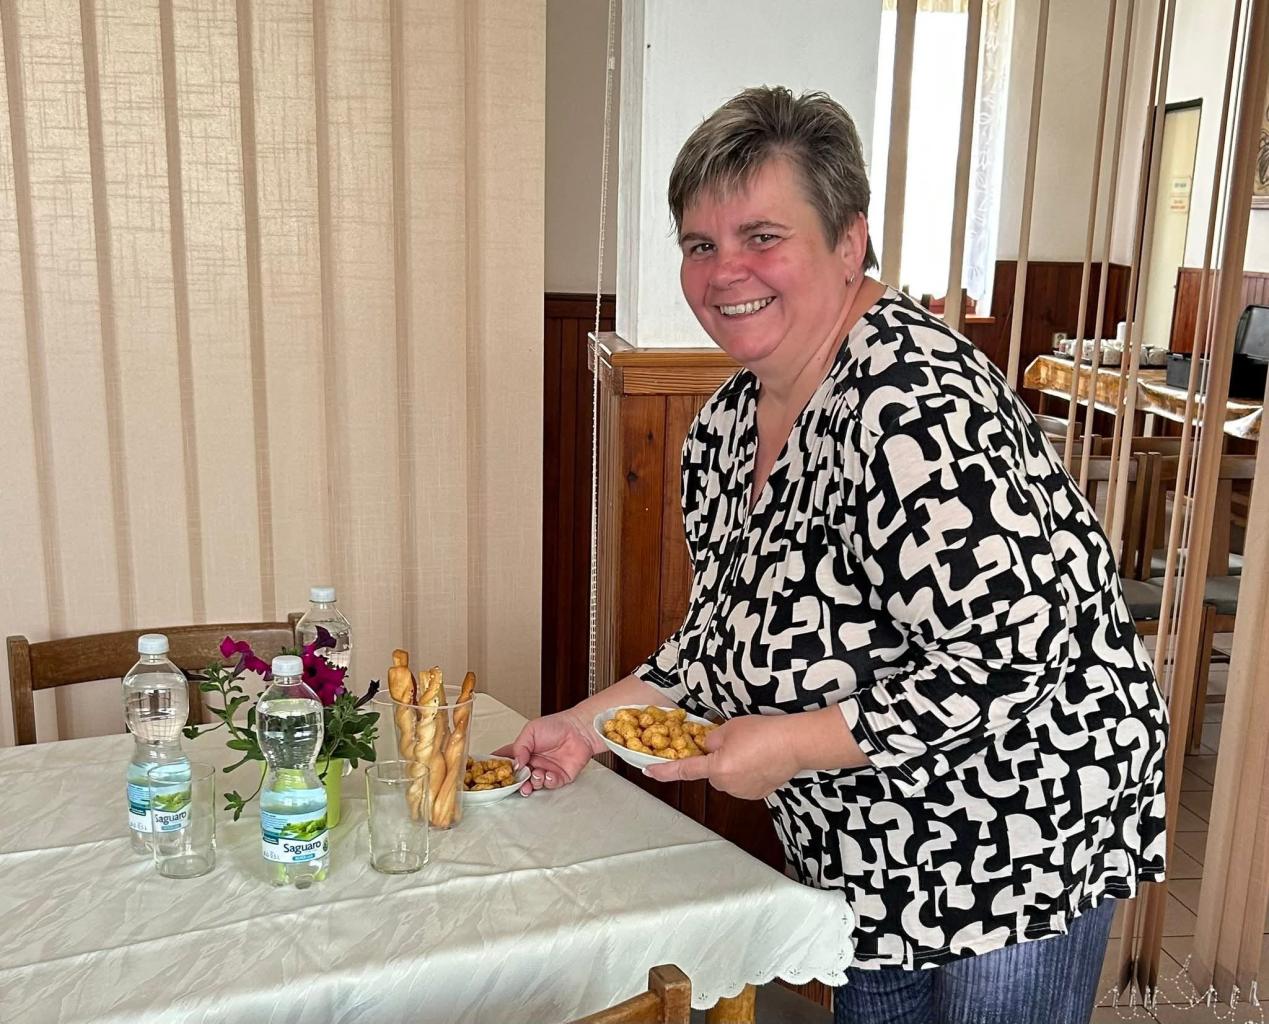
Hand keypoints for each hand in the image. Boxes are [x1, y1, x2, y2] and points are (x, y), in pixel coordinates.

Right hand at [494, 710, 602, 795]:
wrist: (579, 730)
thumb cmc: (556, 726)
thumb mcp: (531, 730)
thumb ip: (520, 747)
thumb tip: (515, 765)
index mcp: (524, 751)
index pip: (507, 761)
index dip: (499, 769)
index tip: (493, 774)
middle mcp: (533, 763)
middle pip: (519, 778)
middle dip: (515, 783)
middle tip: (515, 782)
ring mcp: (545, 771)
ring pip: (533, 784)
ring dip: (532, 782)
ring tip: (536, 773)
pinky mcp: (559, 777)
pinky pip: (550, 784)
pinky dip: (547, 781)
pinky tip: (548, 774)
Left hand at [642, 715, 801, 799]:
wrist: (795, 744)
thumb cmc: (763, 732)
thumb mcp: (728, 728)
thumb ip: (710, 739)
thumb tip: (707, 746)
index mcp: (716, 768)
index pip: (683, 770)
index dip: (664, 770)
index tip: (648, 771)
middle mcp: (726, 785)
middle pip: (710, 770)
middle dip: (716, 757)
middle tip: (735, 740)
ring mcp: (742, 791)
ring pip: (727, 776)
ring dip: (732, 764)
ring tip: (752, 748)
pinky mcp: (756, 793)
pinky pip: (742, 781)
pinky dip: (746, 771)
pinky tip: (759, 759)